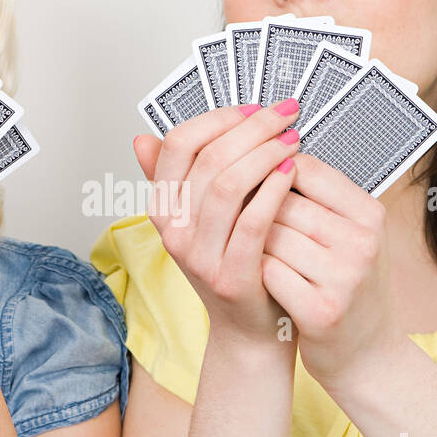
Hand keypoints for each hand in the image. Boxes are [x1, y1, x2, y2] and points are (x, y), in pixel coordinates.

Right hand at [133, 99, 300, 342]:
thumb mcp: (201, 217)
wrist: (250, 328)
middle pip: (207, 159)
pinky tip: (292, 171)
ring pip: (227, 185)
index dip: (217, 118)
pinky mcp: (229, 276)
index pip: (178, 144)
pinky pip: (251, 222)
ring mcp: (198, 256)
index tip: (253, 108)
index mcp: (163, 208)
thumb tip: (143, 138)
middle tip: (285, 115)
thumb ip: (180, 177)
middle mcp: (173, 231)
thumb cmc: (235, 263)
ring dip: (265, 153)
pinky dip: (273, 189)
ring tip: (293, 139)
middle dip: (251, 128)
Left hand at [260, 152, 404, 391]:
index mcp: (370, 214)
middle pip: (281, 200)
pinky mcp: (321, 310)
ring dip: (254, 243)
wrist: (367, 355)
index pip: (306, 168)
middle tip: (253, 229)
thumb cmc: (349, 287)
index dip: (271, 172)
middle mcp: (362, 242)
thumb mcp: (351, 236)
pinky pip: (267, 272)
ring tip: (259, 256)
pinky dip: (258, 274)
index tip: (257, 183)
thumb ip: (320, 199)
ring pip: (268, 235)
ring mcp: (344, 277)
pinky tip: (264, 283)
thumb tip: (267, 154)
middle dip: (258, 211)